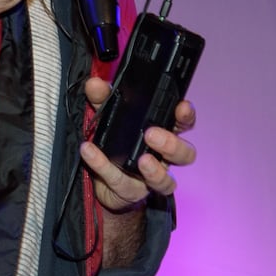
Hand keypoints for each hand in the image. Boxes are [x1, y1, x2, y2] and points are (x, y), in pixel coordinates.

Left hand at [79, 76, 196, 210]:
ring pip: (166, 181)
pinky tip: (90, 151)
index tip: (181, 107)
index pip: (183, 124)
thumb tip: (94, 84)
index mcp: (164, 133)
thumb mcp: (108, 116)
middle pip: (185, 154)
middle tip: (152, 135)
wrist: (104, 180)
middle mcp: (163, 158)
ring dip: (156, 171)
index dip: (186, 116)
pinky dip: (103, 166)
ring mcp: (150, 179)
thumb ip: (103, 99)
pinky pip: (121, 183)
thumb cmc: (116, 144)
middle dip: (173, 144)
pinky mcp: (131, 192)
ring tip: (142, 160)